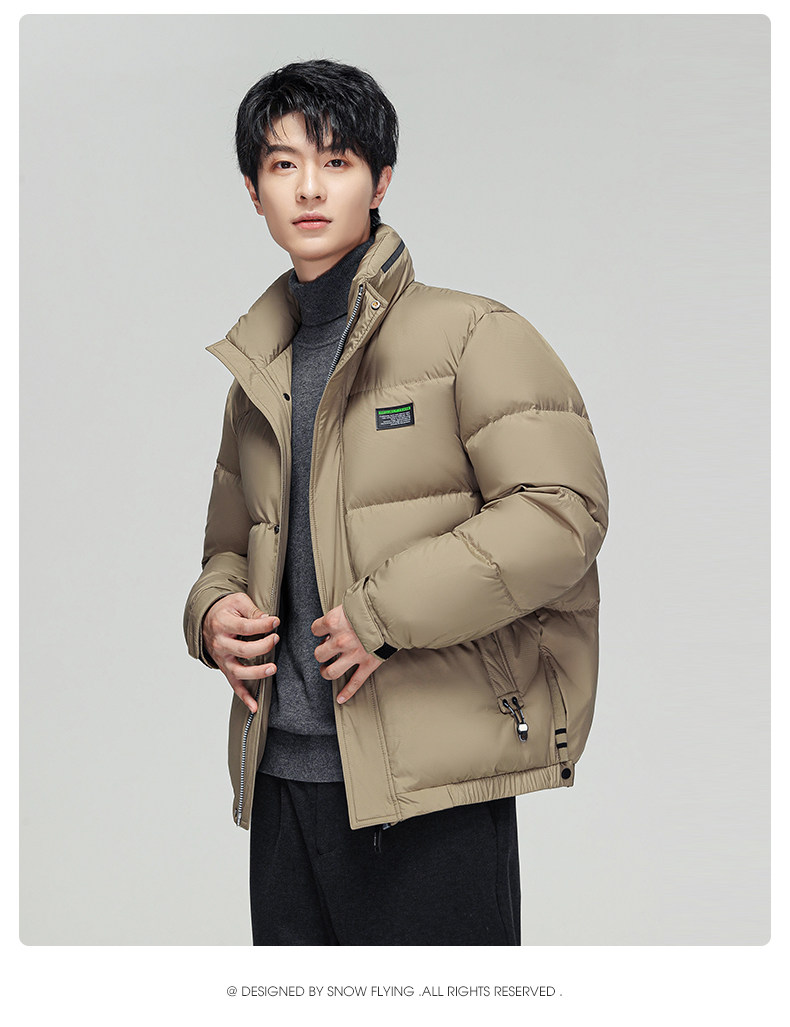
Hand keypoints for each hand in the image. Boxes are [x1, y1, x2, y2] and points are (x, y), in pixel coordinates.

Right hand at [202, 592, 278, 713]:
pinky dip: (244, 697)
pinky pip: (234, 685)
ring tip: (272, 668)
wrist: (206, 619)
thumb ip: (253, 611)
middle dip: (263, 646)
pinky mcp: (225, 668)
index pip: (245, 627)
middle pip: (243, 650)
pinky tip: (255, 706)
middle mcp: (220, 644)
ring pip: (238, 671)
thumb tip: (268, 620)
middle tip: (276, 639)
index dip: (263, 625)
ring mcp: (222, 659)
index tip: (275, 622)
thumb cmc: (225, 610)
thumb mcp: (238, 602)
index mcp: (222, 624)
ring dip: (256, 673)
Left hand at [312, 605, 382, 703]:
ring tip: (327, 670)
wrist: (395, 612)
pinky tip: (340, 699)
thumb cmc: (374, 604)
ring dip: (327, 672)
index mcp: (334, 621)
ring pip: (331, 672)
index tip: (324, 632)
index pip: (315, 630)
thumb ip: (342, 610)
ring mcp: (353, 655)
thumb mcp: (352, 600)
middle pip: (319, 654)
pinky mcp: (367, 664)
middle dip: (321, 654)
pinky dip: (347, 692)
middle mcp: (340, 640)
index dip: (319, 631)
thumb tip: (337, 617)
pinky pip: (355, 682)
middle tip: (326, 652)